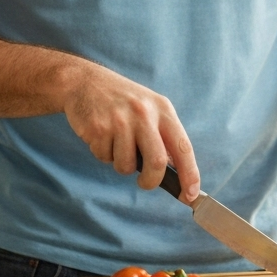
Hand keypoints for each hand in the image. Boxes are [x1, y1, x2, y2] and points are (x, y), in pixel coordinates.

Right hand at [61, 59, 199, 201]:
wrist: (85, 81)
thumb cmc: (123, 102)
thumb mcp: (149, 108)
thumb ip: (162, 136)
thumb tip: (176, 173)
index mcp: (163, 109)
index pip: (183, 147)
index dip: (190, 174)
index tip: (191, 194)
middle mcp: (144, 113)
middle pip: (157, 163)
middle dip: (151, 181)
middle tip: (145, 183)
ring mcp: (121, 120)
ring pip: (126, 166)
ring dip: (121, 164)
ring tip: (116, 144)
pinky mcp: (99, 127)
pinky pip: (105, 158)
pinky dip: (104, 154)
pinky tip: (101, 135)